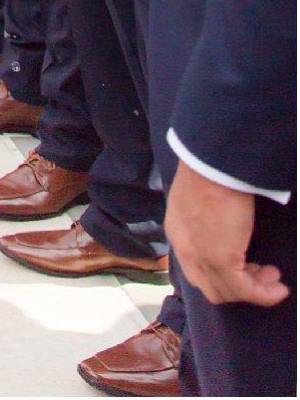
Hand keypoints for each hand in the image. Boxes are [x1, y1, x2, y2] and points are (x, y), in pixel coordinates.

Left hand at [166, 159, 290, 308]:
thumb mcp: (199, 198)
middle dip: (239, 287)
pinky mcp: (221, 259)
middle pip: (211, 287)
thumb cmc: (208, 171)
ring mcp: (201, 256)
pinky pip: (245, 289)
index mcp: (178, 232)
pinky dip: (263, 294)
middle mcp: (185, 249)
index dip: (222, 275)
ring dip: (255, 291)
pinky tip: (279, 289)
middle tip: (263, 274)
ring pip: (228, 291)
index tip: (246, 267)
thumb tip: (227, 229)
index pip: (197, 269)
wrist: (210, 162)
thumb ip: (206, 219)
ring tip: (274, 280)